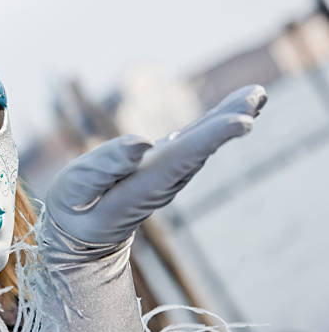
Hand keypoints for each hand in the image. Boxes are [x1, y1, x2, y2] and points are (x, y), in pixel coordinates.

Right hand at [45, 85, 266, 243]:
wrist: (82, 236)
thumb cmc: (73, 210)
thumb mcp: (76, 191)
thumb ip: (105, 167)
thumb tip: (142, 142)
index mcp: (141, 186)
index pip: (181, 159)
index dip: (211, 139)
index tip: (244, 122)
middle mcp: (161, 181)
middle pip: (200, 149)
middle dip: (230, 120)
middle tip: (258, 95)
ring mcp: (164, 176)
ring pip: (201, 146)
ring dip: (228, 119)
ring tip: (255, 96)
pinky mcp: (161, 168)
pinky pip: (191, 145)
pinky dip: (212, 127)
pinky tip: (227, 114)